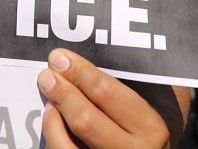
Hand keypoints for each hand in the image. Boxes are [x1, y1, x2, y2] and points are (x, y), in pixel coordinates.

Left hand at [38, 49, 169, 147]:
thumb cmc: (143, 129)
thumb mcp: (145, 110)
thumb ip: (123, 87)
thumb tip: (84, 57)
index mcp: (150, 128)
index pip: (108, 93)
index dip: (80, 73)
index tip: (61, 58)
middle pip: (86, 119)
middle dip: (63, 92)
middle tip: (47, 73)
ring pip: (68, 144)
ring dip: (53, 115)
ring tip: (49, 95)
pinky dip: (51, 133)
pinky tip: (52, 116)